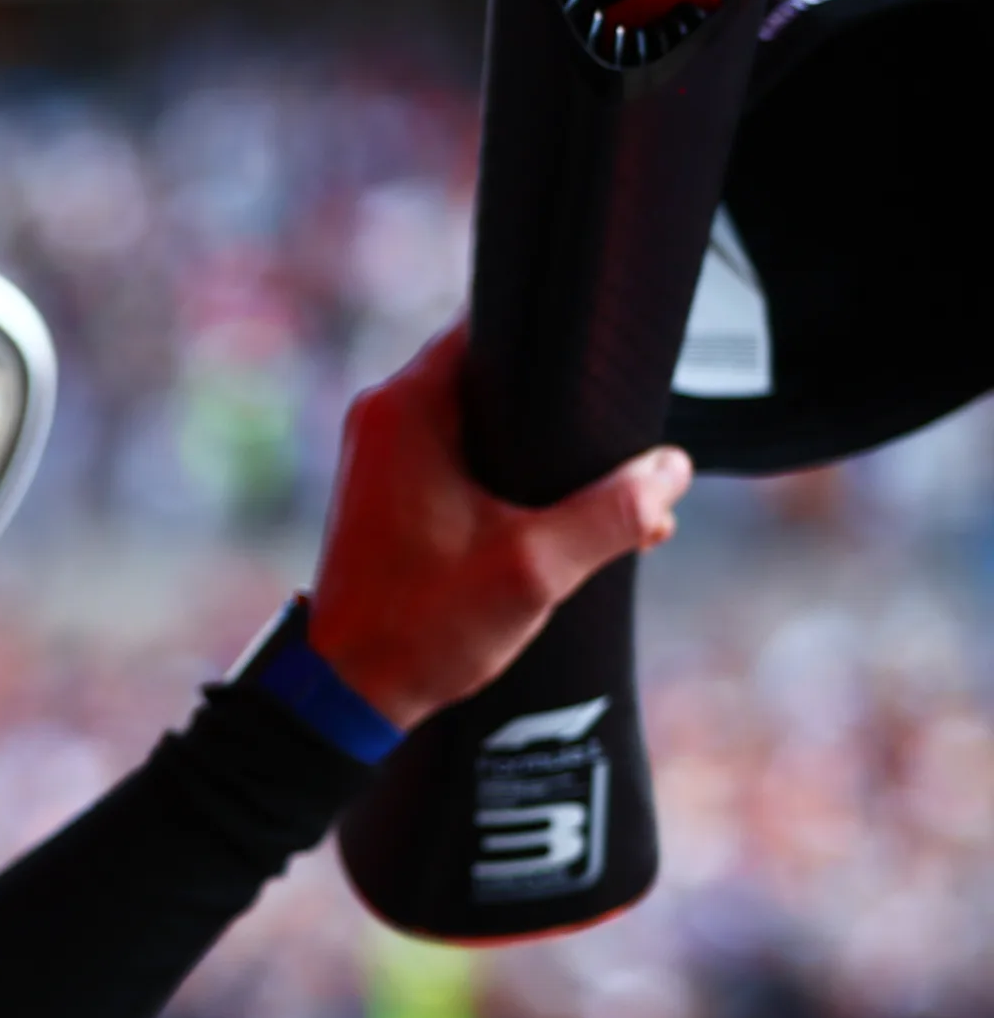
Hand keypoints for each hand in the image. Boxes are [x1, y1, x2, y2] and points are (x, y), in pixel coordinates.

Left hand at [309, 323, 693, 729]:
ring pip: (487, 422)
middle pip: (499, 375)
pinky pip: (464, 458)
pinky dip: (511, 479)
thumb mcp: (534, 569)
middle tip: (621, 445)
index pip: (494, 325)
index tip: (606, 364)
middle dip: (565, 411)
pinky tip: (563, 520)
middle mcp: (386, 416)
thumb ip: (612, 514)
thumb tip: (671, 471)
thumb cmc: (418, 627)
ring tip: (608, 494)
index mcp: (408, 407)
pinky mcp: (391, 490)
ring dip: (545, 454)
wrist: (346, 692)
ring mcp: (383, 453)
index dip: (557, 339)